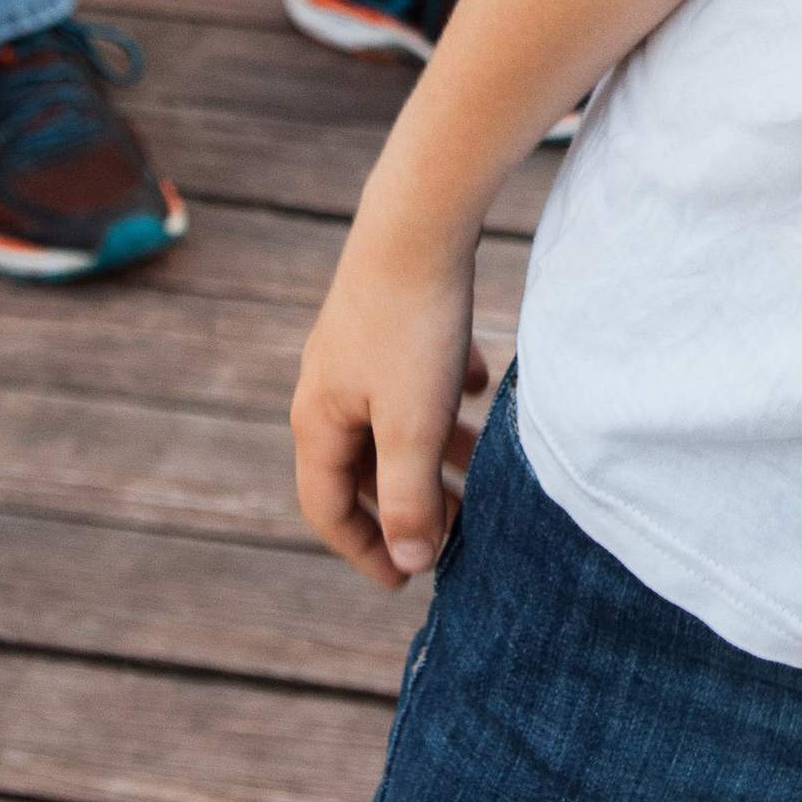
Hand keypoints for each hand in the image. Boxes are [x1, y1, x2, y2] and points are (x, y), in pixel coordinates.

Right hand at [291, 216, 491, 587]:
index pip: (326, 509)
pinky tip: (482, 389)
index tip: (406, 580)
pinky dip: (443, 394)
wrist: (420, 221)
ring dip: (432, 451)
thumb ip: (410, 499)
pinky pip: (411, 372)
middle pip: (359, 466)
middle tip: (457, 529)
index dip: (365, 551)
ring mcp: (355, 346)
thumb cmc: (412, 329)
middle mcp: (326, 386)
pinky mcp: (387, 313)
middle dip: (406, 503)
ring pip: (390, 419)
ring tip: (481, 466)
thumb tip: (412, 563)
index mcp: (319, 421)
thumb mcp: (413, 427)